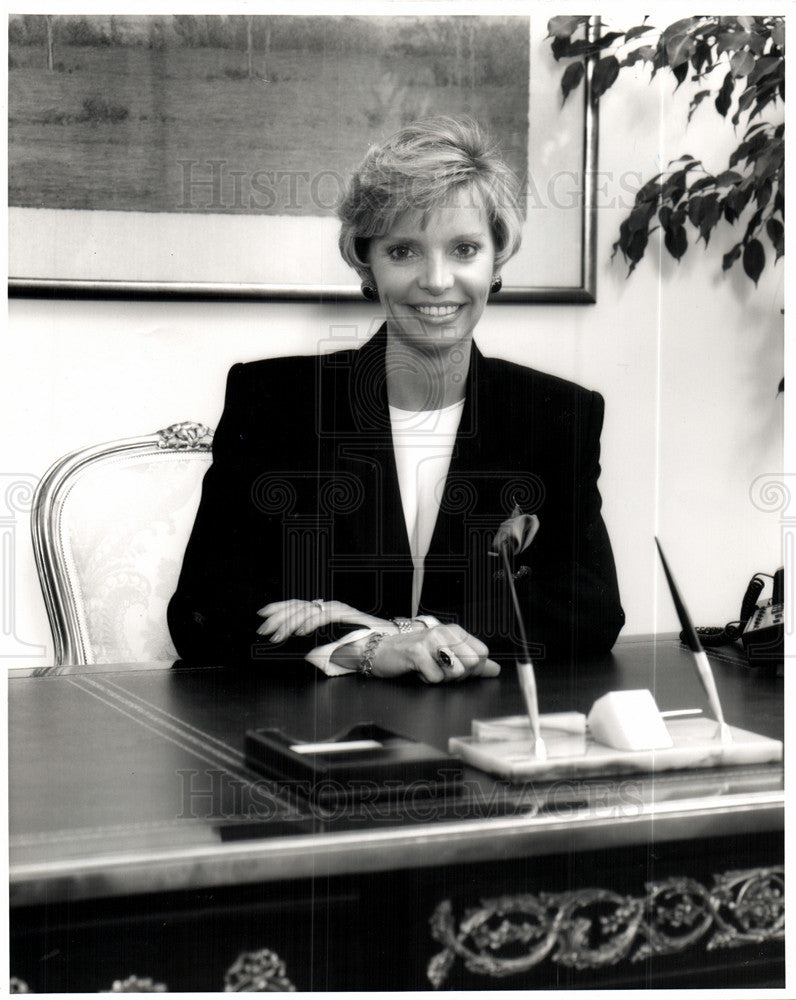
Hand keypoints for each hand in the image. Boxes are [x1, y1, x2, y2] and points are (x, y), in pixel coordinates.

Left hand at [256, 599, 389, 642]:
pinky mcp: (349, 616)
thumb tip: (301, 654)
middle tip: (263, 629)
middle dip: (278, 617)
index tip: (262, 615)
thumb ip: (318, 650)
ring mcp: (339, 610)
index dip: (278, 609)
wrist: (391, 647)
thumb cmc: (365, 650)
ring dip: (290, 623)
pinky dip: (311, 623)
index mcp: (324, 614)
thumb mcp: (334, 652)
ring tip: (277, 635)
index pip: (297, 607)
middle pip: (299, 606)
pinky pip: (325, 616)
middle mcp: (330, 608)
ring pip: (308, 610)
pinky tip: (300, 632)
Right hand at [370, 624, 499, 683]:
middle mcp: (445, 632)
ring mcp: (431, 640)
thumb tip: (495, 669)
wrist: (382, 652)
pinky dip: (426, 680)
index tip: (456, 667)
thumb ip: (473, 663)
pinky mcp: (417, 652)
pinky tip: (418, 670)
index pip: (483, 653)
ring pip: (456, 673)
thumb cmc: (415, 654)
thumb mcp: (446, 655)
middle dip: (457, 675)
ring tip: (428, 668)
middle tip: (439, 668)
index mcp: (455, 631)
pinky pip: (435, 678)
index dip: (473, 668)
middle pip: (472, 664)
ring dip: (441, 678)